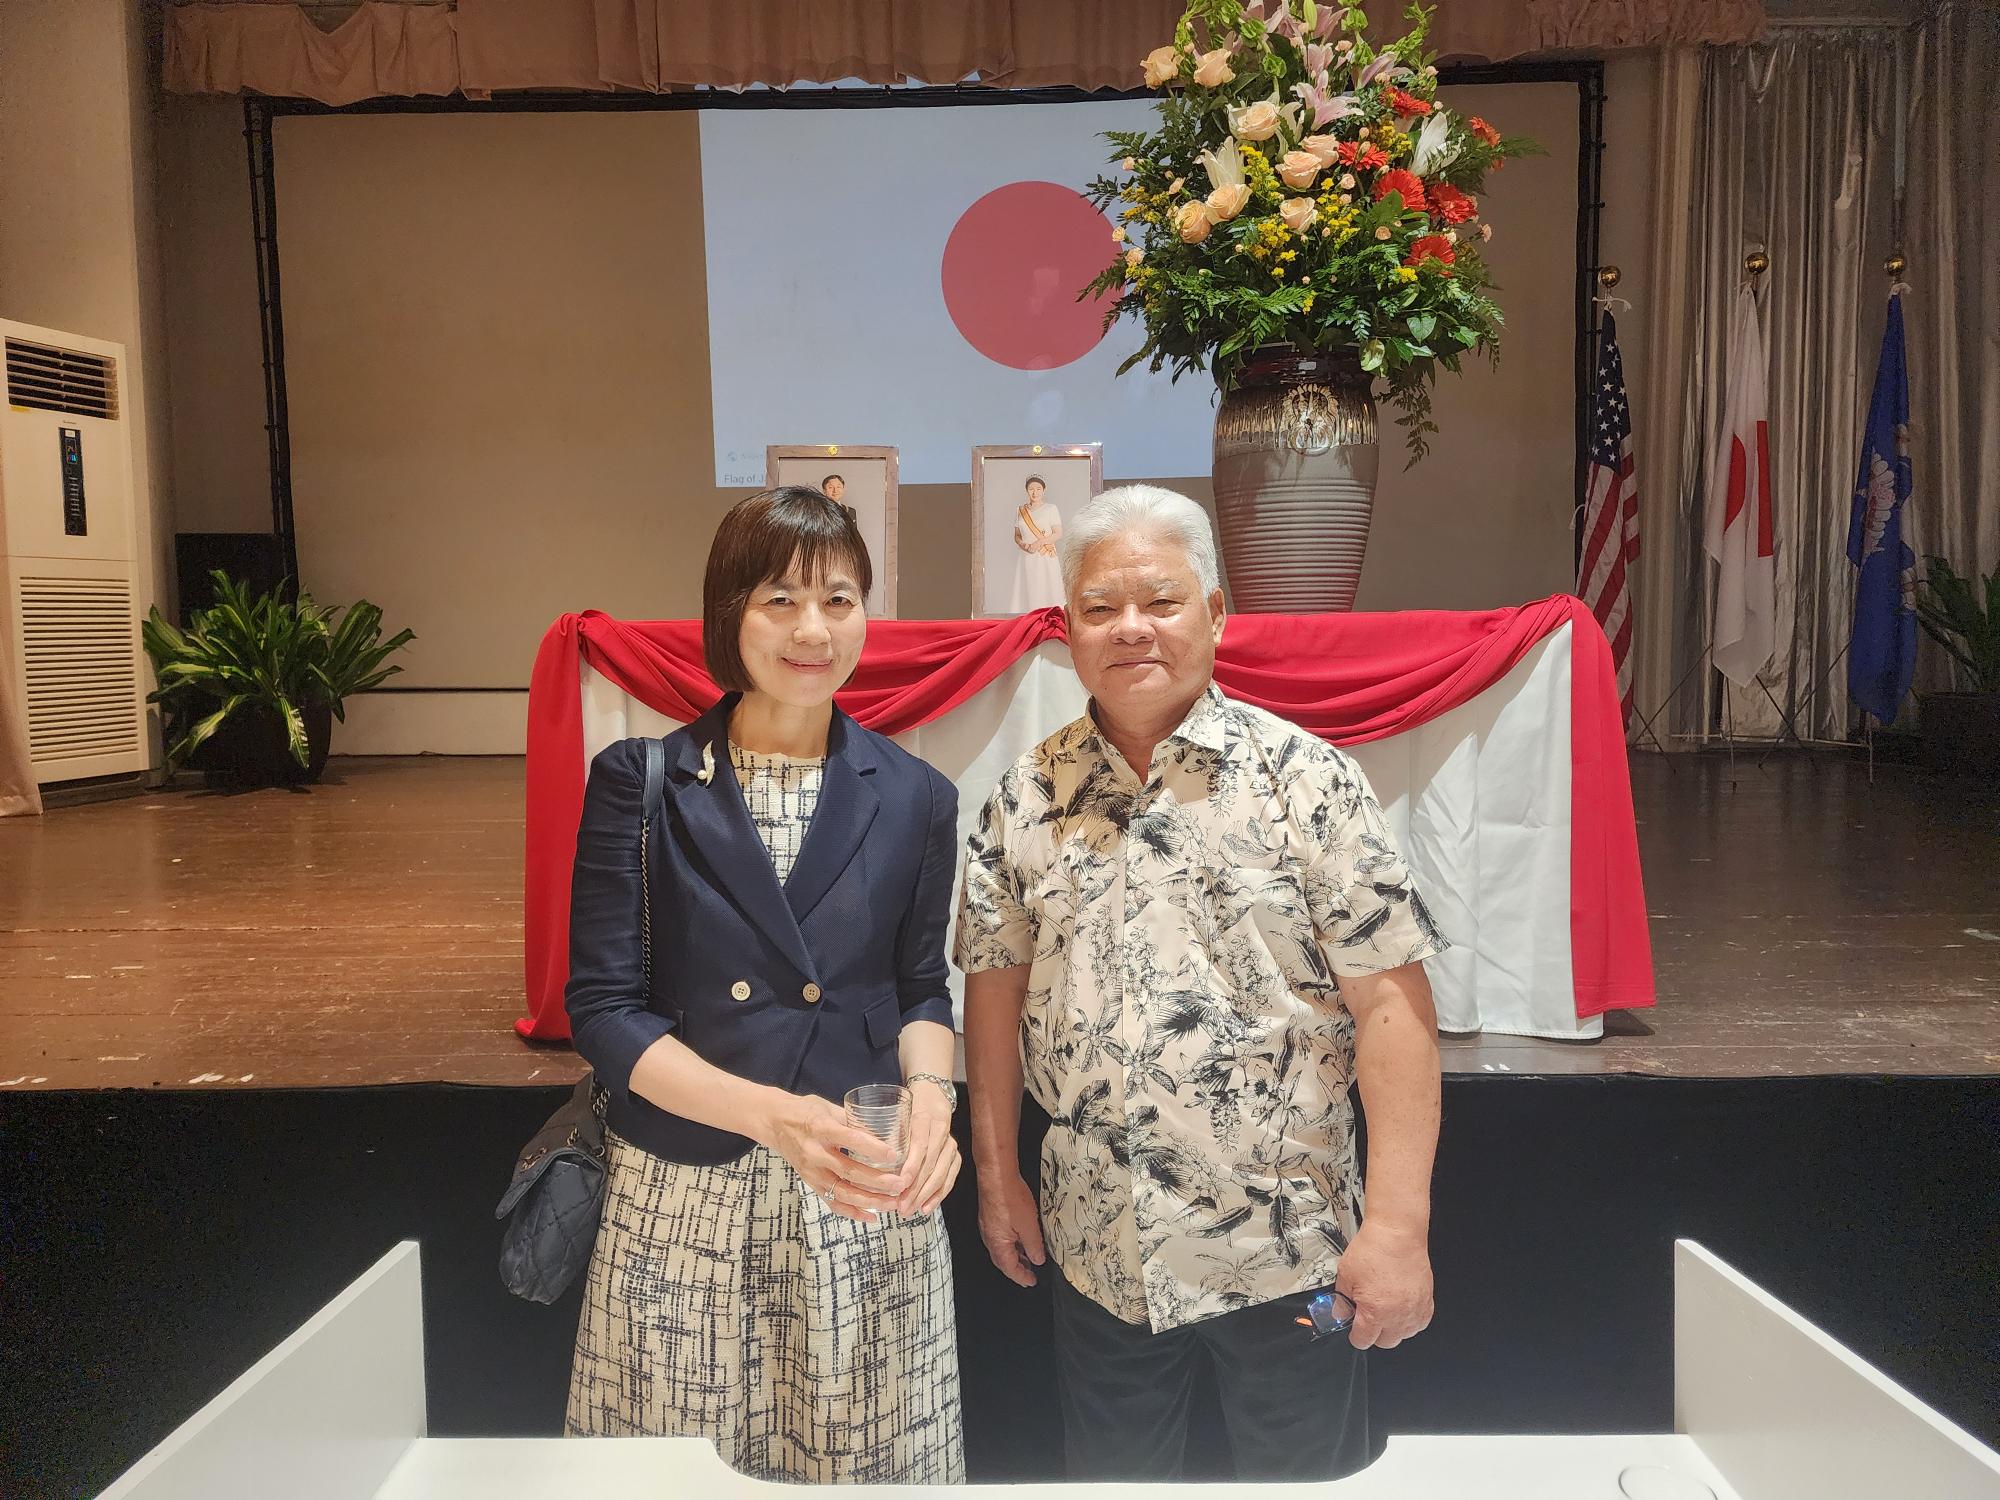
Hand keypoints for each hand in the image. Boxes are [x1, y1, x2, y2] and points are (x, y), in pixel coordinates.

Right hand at [754, 1091, 901, 1222]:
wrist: (775, 1123)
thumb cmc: (806, 1111)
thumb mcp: (828, 1107)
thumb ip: (853, 1120)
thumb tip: (884, 1131)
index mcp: (822, 1128)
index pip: (851, 1140)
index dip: (873, 1148)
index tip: (894, 1154)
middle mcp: (816, 1153)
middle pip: (850, 1171)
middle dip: (878, 1181)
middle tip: (900, 1184)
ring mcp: (812, 1172)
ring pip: (843, 1192)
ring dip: (869, 1200)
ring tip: (892, 1203)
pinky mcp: (812, 1184)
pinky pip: (833, 1202)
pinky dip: (852, 1212)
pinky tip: (872, 1216)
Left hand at [891, 1090, 960, 1216]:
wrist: (933, 1099)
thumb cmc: (906, 1110)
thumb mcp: (894, 1115)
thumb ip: (883, 1135)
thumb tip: (862, 1160)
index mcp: (923, 1118)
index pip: (920, 1144)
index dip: (912, 1166)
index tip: (900, 1183)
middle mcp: (940, 1131)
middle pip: (930, 1163)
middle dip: (916, 1188)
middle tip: (901, 1206)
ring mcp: (951, 1144)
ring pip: (941, 1173)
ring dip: (925, 1195)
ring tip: (910, 1210)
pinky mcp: (956, 1156)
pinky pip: (950, 1179)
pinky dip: (938, 1195)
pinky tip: (926, 1208)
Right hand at [977, 1169, 1045, 1286]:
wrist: (996, 1175)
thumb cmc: (1011, 1199)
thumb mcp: (1029, 1226)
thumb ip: (1034, 1246)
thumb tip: (1038, 1260)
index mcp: (998, 1245)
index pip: (1010, 1269)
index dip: (1022, 1277)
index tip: (1032, 1282)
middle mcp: (989, 1238)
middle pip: (1003, 1261)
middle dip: (1017, 1269)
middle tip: (1030, 1273)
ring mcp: (988, 1226)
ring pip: (1001, 1249)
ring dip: (1014, 1255)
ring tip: (1028, 1256)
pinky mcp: (989, 1216)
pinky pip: (1000, 1237)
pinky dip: (1011, 1243)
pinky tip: (1020, 1237)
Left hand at [1333, 1220, 1433, 1349]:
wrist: (1397, 1233)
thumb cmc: (1373, 1250)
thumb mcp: (1345, 1275)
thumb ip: (1342, 1301)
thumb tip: (1341, 1314)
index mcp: (1374, 1313)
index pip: (1363, 1341)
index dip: (1355, 1335)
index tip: (1354, 1329)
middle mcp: (1397, 1316)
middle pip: (1385, 1342)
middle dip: (1374, 1333)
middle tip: (1368, 1315)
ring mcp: (1414, 1310)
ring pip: (1404, 1335)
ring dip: (1394, 1328)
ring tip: (1386, 1309)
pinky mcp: (1427, 1302)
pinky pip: (1419, 1323)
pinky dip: (1410, 1320)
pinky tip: (1401, 1306)